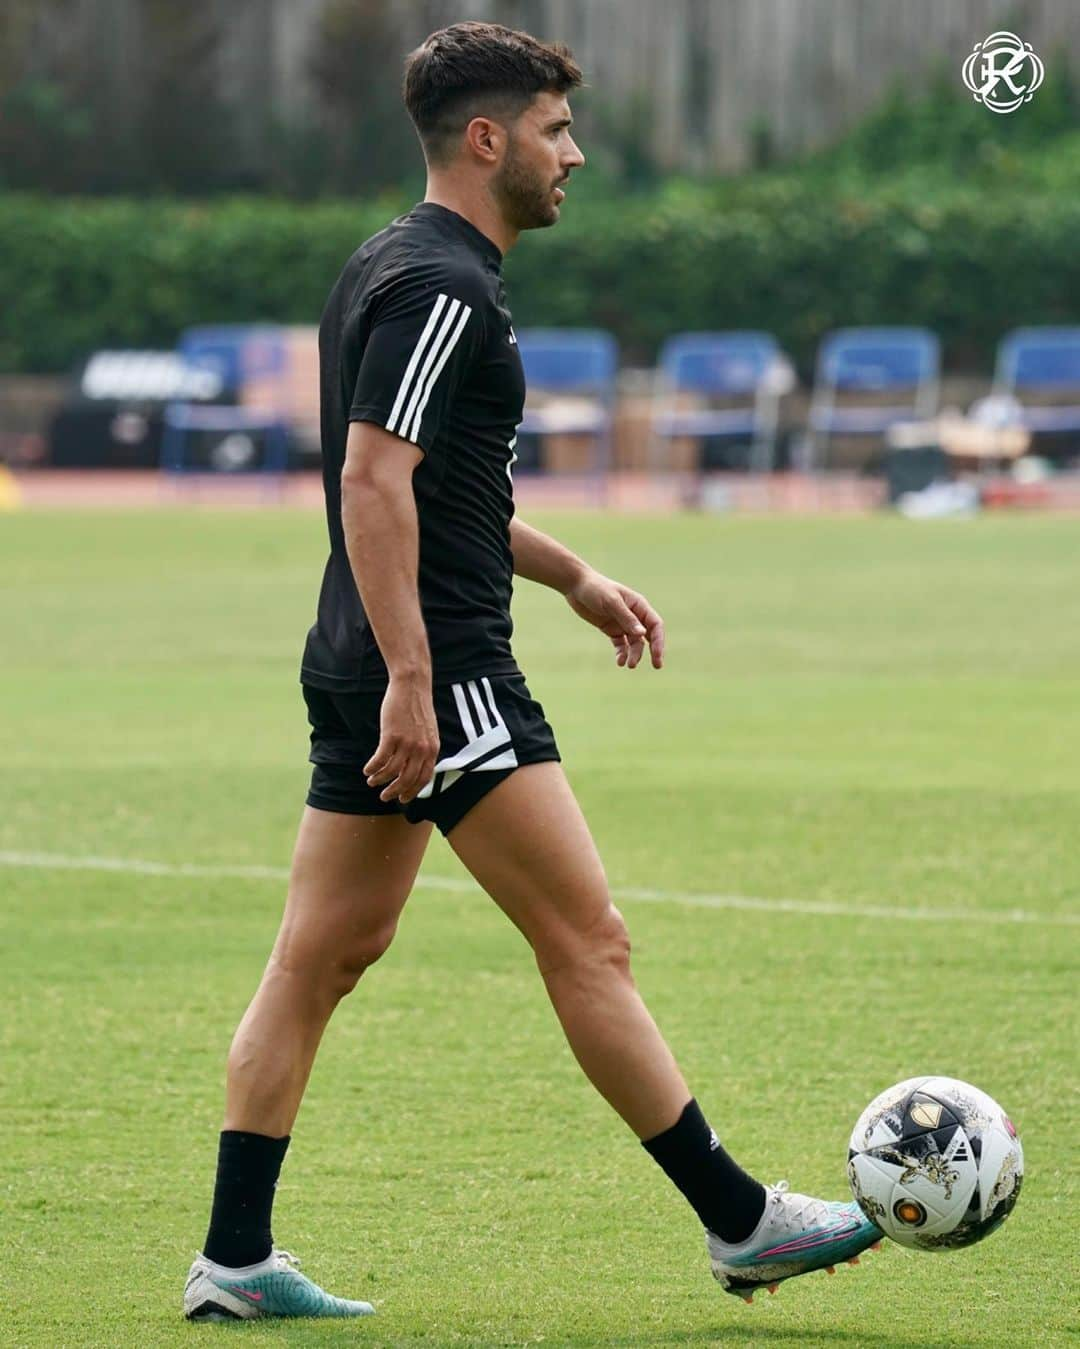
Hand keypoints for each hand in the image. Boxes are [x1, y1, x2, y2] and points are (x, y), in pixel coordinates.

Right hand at [364, 674, 439, 803]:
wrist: (412, 686)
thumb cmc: (417, 708)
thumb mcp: (428, 731)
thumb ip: (425, 748)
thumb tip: (415, 766)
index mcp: (433, 749)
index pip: (424, 778)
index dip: (413, 791)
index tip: (403, 798)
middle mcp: (422, 749)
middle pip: (407, 779)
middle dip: (394, 791)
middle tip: (384, 797)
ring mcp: (407, 743)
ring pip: (392, 772)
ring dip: (380, 780)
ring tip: (372, 781)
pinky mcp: (392, 735)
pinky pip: (380, 759)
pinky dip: (372, 768)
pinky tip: (367, 770)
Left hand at [565, 569, 664, 669]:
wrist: (575, 586)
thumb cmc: (595, 589)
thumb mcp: (611, 602)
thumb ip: (626, 618)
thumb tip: (643, 634)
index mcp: (638, 605)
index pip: (655, 624)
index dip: (658, 640)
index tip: (657, 655)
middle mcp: (634, 615)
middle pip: (649, 636)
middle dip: (654, 650)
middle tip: (657, 666)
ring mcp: (622, 623)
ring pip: (634, 643)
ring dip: (634, 654)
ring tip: (629, 665)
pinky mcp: (611, 629)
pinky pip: (620, 645)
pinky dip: (622, 653)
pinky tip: (619, 661)